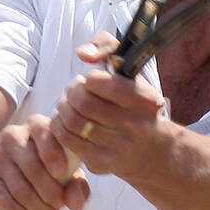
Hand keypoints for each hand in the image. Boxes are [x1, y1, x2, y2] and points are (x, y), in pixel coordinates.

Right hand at [0, 114, 89, 209]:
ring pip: (20, 187)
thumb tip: (76, 203)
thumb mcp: (63, 176)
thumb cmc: (40, 175)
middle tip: (59, 208)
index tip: (61, 174)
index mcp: (36, 127)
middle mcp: (13, 136)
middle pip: (33, 166)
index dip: (54, 153)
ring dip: (39, 209)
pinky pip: (5, 200)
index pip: (44, 131)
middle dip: (51, 193)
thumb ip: (77, 186)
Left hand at [52, 33, 167, 178]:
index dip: (89, 79)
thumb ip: (107, 45)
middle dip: (71, 94)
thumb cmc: (132, 102)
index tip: (93, 82)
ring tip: (70, 107)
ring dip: (64, 110)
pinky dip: (61, 128)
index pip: (99, 82)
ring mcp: (120, 147)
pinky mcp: (103, 163)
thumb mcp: (129, 68)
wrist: (148, 149)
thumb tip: (84, 54)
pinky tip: (68, 124)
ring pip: (72, 121)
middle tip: (75, 94)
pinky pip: (68, 141)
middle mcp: (137, 126)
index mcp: (145, 99)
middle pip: (82, 102)